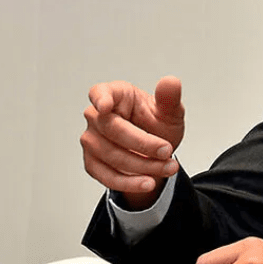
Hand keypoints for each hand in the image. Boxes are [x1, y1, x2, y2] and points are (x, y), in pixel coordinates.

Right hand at [80, 76, 185, 209]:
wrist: (156, 152)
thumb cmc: (157, 124)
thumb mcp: (170, 112)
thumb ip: (169, 98)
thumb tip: (171, 81)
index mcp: (115, 95)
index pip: (100, 93)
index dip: (101, 99)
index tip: (105, 106)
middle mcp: (97, 116)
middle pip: (112, 129)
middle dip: (143, 143)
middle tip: (167, 151)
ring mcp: (91, 140)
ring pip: (112, 156)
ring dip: (143, 166)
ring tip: (169, 168)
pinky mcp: (92, 163)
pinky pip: (107, 176)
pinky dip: (130, 182)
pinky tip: (149, 182)